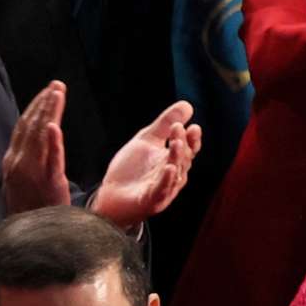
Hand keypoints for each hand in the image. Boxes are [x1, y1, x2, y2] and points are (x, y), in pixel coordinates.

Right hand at [1, 82, 72, 214]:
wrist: (31, 236)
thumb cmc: (33, 210)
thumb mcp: (24, 181)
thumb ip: (29, 162)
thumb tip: (38, 144)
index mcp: (14, 161)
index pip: (23, 128)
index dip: (35, 108)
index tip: (47, 92)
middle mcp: (18, 162)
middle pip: (30, 125)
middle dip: (43, 103)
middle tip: (57, 85)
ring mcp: (31, 172)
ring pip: (39, 135)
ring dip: (48, 112)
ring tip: (57, 93)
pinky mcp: (47, 182)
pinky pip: (50, 159)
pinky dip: (51, 141)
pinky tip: (53, 125)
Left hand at [89, 102, 201, 230]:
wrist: (111, 196)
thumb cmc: (132, 170)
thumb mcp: (147, 140)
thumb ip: (165, 124)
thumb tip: (187, 105)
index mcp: (173, 161)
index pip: (188, 149)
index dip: (192, 139)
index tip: (194, 126)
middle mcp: (173, 175)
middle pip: (182, 159)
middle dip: (182, 144)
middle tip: (178, 128)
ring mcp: (164, 189)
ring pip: (174, 173)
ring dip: (176, 158)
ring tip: (176, 143)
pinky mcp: (152, 200)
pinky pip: (161, 190)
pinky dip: (166, 180)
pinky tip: (168, 168)